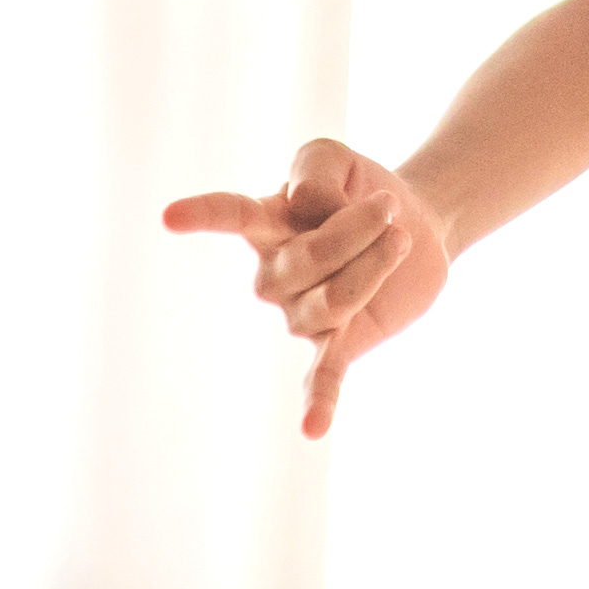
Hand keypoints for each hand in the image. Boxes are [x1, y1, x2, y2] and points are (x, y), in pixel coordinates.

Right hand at [157, 138, 446, 436]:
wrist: (417, 224)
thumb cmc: (359, 189)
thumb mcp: (335, 157)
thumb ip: (313, 167)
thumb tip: (303, 205)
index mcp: (266, 224)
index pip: (231, 216)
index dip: (204, 215)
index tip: (170, 218)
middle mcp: (273, 275)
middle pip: (310, 257)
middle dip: (357, 228)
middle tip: (387, 207)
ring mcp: (302, 314)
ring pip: (334, 298)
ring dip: (375, 264)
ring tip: (399, 238)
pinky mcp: (339, 342)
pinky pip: (322, 376)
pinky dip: (318, 403)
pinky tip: (313, 431)